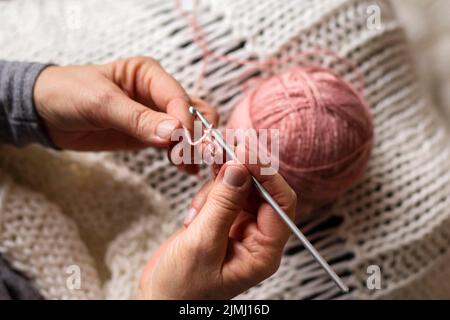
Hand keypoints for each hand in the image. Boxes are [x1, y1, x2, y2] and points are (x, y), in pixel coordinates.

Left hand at [33, 57, 217, 155]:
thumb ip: (138, 119)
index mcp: (148, 73)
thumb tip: (173, 133)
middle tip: (192, 157)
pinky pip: (173, 142)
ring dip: (192, 146)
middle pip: (191, 111)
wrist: (45, 113)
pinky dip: (182, 154)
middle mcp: (156, 92)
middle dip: (196, 134)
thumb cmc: (68, 94)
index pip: (178, 97)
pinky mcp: (148, 133)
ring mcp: (154, 114)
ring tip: (189, 166)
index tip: (185, 143)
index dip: (185, 121)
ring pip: (188, 128)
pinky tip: (183, 166)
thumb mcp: (101, 103)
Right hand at [138, 157, 296, 298]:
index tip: (246, 151)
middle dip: (240, 168)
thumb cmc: (181, 288)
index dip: (267, 173)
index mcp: (263, 251)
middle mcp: (255, 237)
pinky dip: (208, 192)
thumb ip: (222, 204)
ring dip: (219, 183)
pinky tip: (194, 211)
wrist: (158, 299)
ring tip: (199, 204)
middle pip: (260, 188)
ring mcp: (237, 226)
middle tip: (221, 148)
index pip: (280, 202)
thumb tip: (239, 168)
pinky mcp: (220, 220)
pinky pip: (221, 193)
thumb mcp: (202, 244)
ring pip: (238, 186)